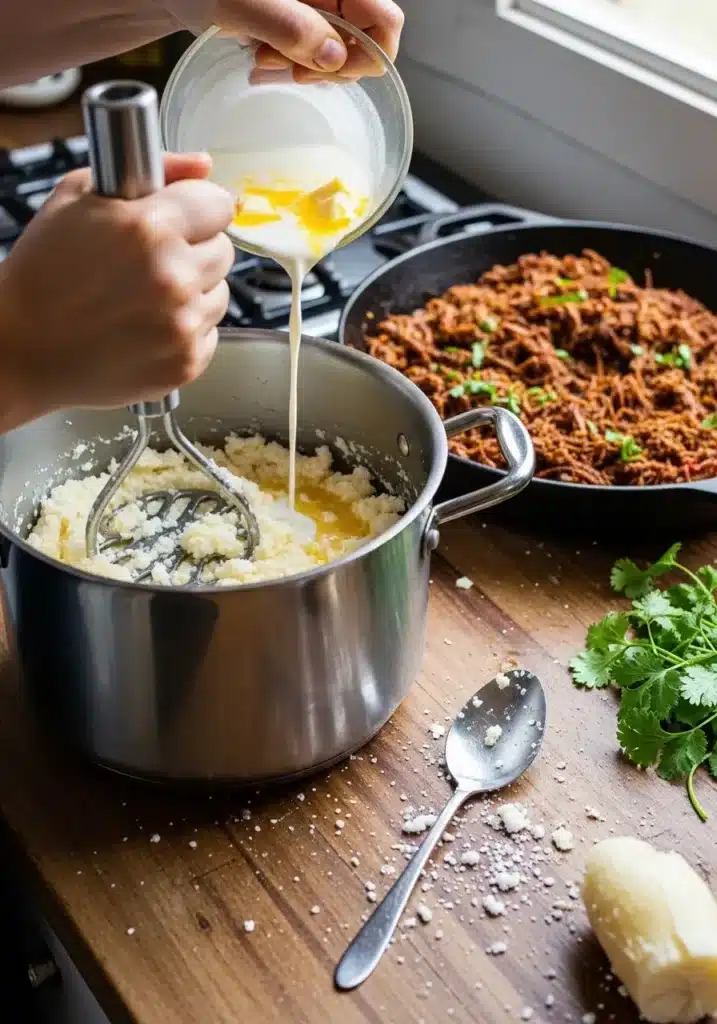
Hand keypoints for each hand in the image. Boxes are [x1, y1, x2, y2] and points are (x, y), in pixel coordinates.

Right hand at [0, 153, 234, 429]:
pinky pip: (209, 336)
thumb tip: (203, 165)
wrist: (23, 348)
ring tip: (148, 298)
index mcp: (149, 227)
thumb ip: (153, 170)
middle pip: (224, 250)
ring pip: (221, 294)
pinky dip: (186, 332)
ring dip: (194, 293)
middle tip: (154, 263)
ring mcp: (182, 325)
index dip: (198, 209)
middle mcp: (173, 277)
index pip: (218, 205)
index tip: (183, 219)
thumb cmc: (44, 272)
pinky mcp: (185, 364)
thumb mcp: (80, 197)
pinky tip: (148, 327)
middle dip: (195, 251)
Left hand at [165, 0, 403, 81]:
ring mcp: (314, 6)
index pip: (384, 19)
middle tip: (283, 66)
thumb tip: (334, 58)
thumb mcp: (242, 2)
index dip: (366, 53)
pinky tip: (260, 56)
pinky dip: (288, 63)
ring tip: (263, 59)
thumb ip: (291, 27)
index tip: (327, 70)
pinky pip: (311, 53)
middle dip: (325, 64)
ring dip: (302, 67)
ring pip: (336, 52)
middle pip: (362, 41)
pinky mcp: (296, 21)